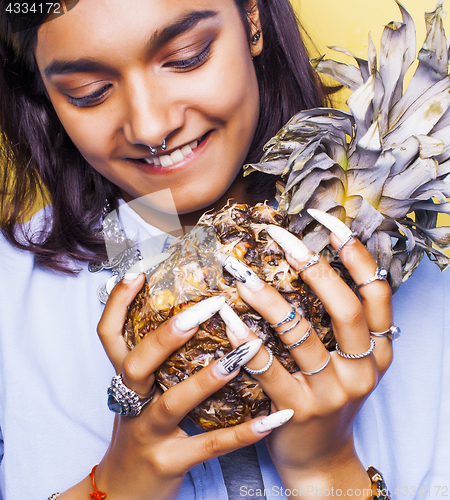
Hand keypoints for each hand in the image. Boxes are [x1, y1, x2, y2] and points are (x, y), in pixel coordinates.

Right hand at [62, 276, 292, 499]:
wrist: (121, 496)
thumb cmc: (140, 433)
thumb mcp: (139, 395)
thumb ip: (155, 362)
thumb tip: (183, 318)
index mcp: (124, 380)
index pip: (108, 335)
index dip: (117, 303)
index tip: (138, 272)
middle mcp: (131, 403)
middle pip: (138, 362)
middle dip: (169, 334)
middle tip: (208, 307)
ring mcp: (148, 435)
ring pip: (173, 401)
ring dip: (207, 377)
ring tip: (241, 355)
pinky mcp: (171, 463)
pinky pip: (210, 446)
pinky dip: (243, 432)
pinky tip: (274, 417)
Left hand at [218, 213, 392, 495]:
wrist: (319, 459)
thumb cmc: (327, 399)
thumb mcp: (347, 363)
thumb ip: (339, 324)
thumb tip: (311, 263)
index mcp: (377, 350)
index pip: (377, 292)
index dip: (355, 254)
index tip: (327, 222)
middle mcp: (362, 369)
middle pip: (343, 307)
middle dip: (310, 266)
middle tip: (278, 237)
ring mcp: (332, 392)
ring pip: (300, 333)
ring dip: (267, 297)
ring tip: (239, 271)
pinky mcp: (297, 410)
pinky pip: (267, 367)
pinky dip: (244, 338)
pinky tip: (224, 316)